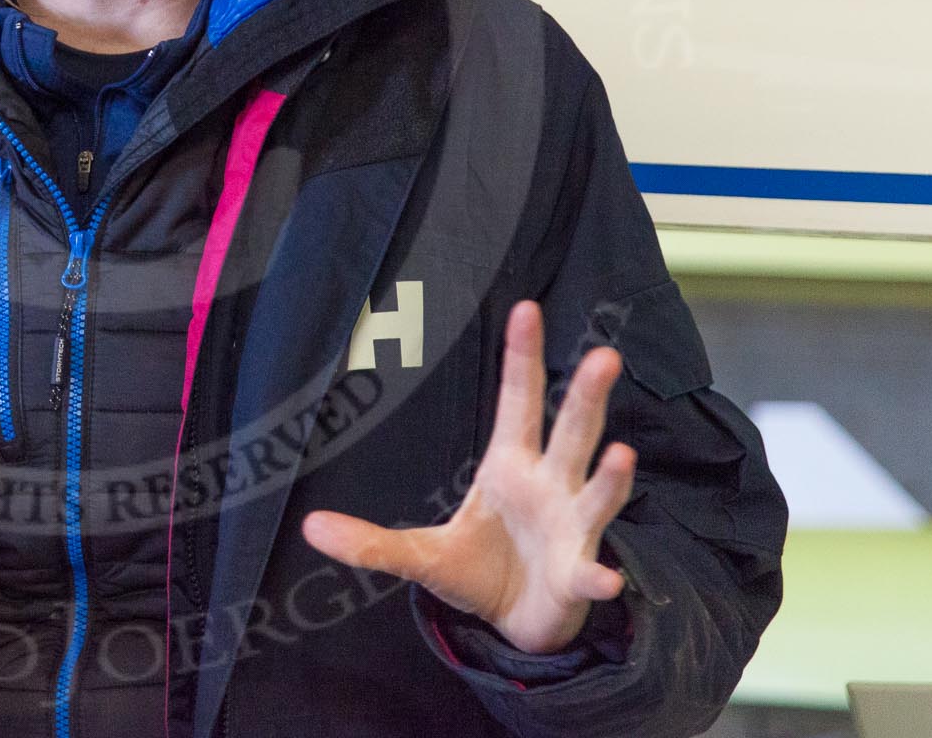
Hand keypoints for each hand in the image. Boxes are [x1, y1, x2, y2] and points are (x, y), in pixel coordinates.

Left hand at [302, 299, 635, 655]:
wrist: (519, 622)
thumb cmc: (479, 569)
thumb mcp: (420, 553)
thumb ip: (370, 542)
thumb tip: (309, 527)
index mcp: (510, 465)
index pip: (518, 401)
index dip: (521, 357)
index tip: (525, 308)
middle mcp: (549, 485)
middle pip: (571, 432)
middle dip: (586, 395)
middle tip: (603, 356)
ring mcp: (570, 528)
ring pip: (596, 492)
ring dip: (612, 477)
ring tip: (622, 453)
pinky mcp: (577, 575)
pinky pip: (590, 574)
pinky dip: (599, 578)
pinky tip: (604, 580)